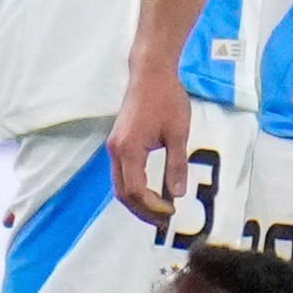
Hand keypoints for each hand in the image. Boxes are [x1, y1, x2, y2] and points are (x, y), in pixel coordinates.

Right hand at [108, 67, 192, 229]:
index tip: (171, 211)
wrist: (150, 72)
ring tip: (159, 211)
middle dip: (143, 210)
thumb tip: (177, 194)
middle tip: (165, 220)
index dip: (153, 207)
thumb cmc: (166, 98)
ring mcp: (114, 147)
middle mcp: (115, 151)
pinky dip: (134, 189)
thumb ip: (176, 165)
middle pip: (123, 193)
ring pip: (119, 185)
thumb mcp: (178, 133)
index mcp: (129, 149)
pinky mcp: (118, 143)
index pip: (136, 190)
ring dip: (137, 202)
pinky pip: (121, 174)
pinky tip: (151, 193)